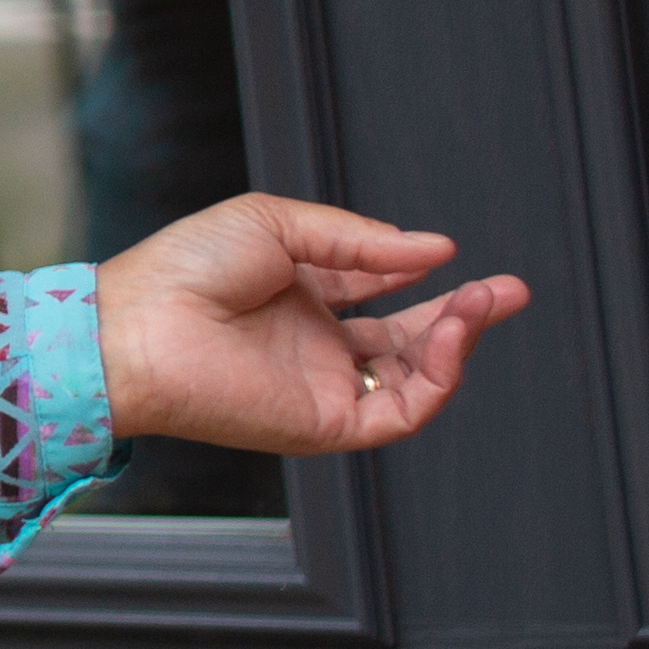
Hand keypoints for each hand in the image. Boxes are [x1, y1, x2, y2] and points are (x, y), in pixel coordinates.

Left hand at [92, 194, 528, 457]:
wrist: (138, 325)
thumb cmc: (186, 268)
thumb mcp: (278, 225)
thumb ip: (360, 241)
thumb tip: (438, 250)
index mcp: (297, 297)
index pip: (377, 292)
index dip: (419, 274)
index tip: (453, 256)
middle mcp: (313, 345)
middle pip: (408, 340)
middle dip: (463, 316)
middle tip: (510, 291)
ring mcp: (321, 386)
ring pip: (413, 378)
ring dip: (456, 342)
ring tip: (481, 304)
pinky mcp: (324, 424)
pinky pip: (399, 412)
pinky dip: (436, 378)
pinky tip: (450, 334)